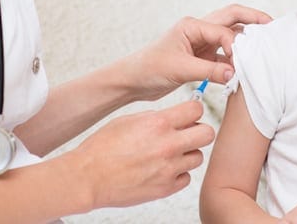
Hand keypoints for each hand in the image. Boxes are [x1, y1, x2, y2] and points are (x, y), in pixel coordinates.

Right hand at [69, 99, 213, 208]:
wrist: (88, 177)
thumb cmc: (102, 148)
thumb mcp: (128, 120)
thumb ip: (155, 118)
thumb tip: (174, 116)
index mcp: (158, 123)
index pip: (196, 109)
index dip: (193, 110)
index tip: (188, 114)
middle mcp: (167, 145)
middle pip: (207, 133)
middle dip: (198, 131)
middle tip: (187, 134)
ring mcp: (169, 169)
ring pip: (198, 157)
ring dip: (187, 154)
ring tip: (170, 154)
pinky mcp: (166, 188)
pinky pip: (186, 178)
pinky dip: (178, 174)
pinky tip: (163, 169)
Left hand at [122, 4, 271, 101]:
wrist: (134, 80)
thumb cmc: (150, 69)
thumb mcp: (180, 69)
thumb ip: (208, 70)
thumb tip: (233, 73)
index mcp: (191, 25)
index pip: (223, 30)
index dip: (236, 46)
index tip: (241, 64)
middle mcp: (198, 29)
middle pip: (232, 17)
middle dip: (253, 19)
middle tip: (273, 25)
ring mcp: (201, 42)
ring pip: (230, 34)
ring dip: (246, 39)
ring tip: (266, 45)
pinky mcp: (202, 56)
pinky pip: (225, 52)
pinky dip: (236, 57)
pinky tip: (247, 65)